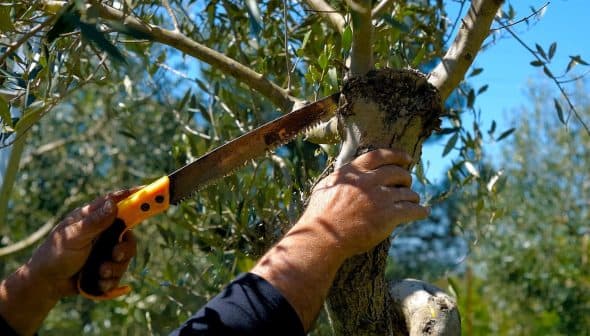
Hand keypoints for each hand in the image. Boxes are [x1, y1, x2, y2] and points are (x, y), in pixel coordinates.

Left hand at [27, 189, 137, 298]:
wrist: (47, 283)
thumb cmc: (55, 253)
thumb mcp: (74, 236)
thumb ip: (94, 222)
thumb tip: (114, 204)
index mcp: (94, 216)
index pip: (118, 201)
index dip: (135, 196)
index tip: (151, 192)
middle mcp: (103, 230)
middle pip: (129, 232)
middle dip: (125, 248)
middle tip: (116, 254)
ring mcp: (106, 249)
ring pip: (126, 255)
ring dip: (115, 266)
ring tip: (100, 272)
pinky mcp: (107, 265)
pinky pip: (120, 271)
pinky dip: (110, 279)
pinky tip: (97, 281)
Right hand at [299, 148, 428, 257]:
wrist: (322, 238)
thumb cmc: (319, 216)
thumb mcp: (325, 187)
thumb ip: (340, 177)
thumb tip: (349, 173)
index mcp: (353, 172)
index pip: (380, 155)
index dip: (397, 155)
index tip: (407, 158)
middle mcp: (368, 181)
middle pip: (397, 172)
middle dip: (406, 178)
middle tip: (407, 184)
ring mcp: (379, 197)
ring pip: (407, 192)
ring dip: (412, 197)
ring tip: (414, 202)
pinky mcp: (388, 215)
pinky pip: (412, 210)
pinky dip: (420, 211)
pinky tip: (423, 212)